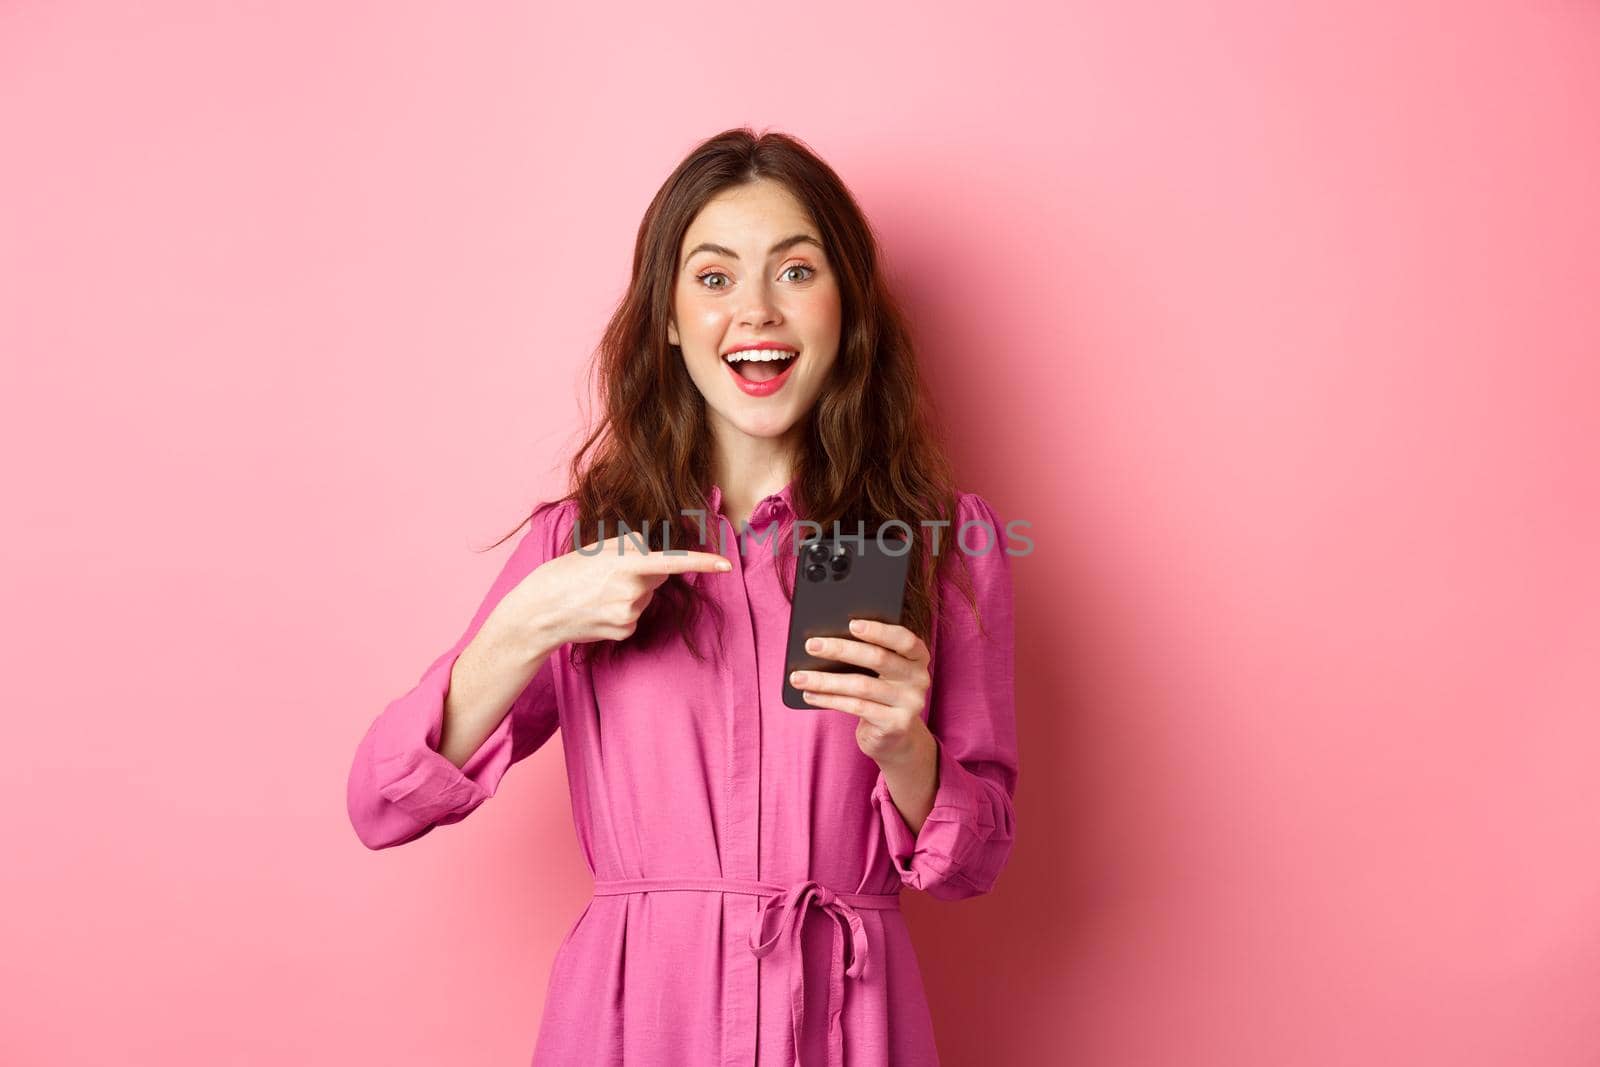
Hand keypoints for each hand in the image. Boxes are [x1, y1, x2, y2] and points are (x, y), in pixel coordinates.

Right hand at [489, 532, 730, 651]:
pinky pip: (636, 616)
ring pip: (646, 597)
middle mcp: (631, 589)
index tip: (726, 564)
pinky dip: (622, 612)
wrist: (540, 610)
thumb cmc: (567, 572)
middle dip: (644, 572)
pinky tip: (599, 610)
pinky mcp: (625, 631)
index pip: (672, 562)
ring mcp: (629, 613)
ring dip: (631, 592)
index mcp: (625, 563)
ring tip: (599, 592)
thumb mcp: (598, 549)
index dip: (702, 563)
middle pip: (659, 577)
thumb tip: (656, 555)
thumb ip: (632, 547)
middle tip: (609, 573)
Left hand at [788, 618, 932, 765]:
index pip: (904, 639)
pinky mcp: (895, 724)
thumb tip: (826, 639)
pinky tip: (810, 694)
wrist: (893, 737)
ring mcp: (910, 703)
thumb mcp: (880, 671)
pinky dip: (829, 700)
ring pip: (861, 685)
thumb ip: (867, 653)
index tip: (851, 624)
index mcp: (918, 657)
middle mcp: (919, 678)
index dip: (879, 631)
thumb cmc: (879, 693)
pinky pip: (856, 707)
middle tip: (811, 645)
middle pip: (878, 658)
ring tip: (798, 677)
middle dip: (840, 650)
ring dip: (825, 680)